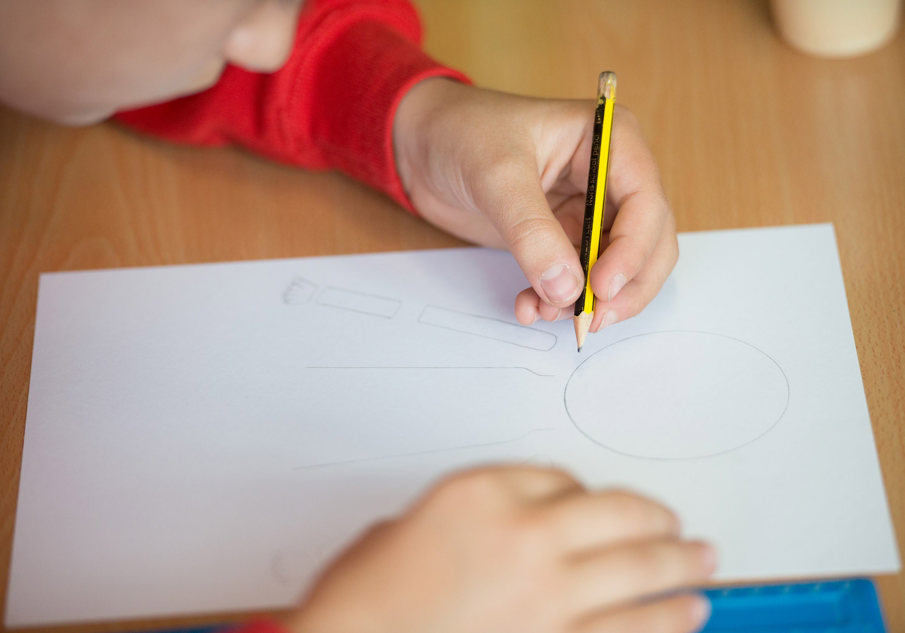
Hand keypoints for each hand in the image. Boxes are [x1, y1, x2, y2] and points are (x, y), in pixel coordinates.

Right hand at [283, 465, 714, 632]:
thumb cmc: (362, 602)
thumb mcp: (405, 529)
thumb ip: (474, 519)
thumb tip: (519, 531)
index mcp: (481, 494)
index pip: (562, 478)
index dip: (590, 493)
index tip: (605, 505)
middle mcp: (523, 537)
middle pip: (620, 517)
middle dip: (660, 524)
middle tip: (682, 529)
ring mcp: (545, 599)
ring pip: (639, 575)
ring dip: (680, 573)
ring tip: (703, 568)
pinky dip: (664, 625)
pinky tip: (685, 617)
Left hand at [394, 79, 677, 330]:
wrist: (421, 146)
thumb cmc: (462, 133)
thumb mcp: (496, 176)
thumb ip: (532, 232)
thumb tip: (567, 288)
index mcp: (610, 139)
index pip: (646, 202)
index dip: (633, 250)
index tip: (601, 287)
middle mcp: (609, 176)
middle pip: (648, 242)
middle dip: (625, 286)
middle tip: (591, 318)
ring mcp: (588, 210)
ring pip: (617, 269)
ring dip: (590, 300)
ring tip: (548, 312)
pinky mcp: (562, 238)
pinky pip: (577, 280)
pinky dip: (559, 300)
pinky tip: (529, 306)